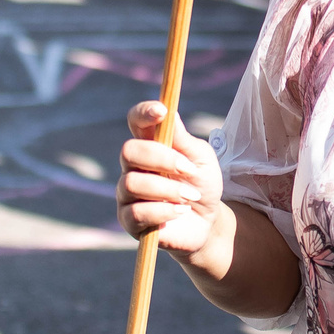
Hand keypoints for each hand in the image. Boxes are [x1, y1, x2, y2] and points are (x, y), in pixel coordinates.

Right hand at [116, 102, 228, 258]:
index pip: (135, 121)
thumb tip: (170, 111)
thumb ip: (184, 139)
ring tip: (190, 197)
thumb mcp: (201, 160)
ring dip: (167, 190)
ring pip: (132, 183)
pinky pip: (136, 212)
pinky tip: (180, 211)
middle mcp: (133, 167)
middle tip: (189, 170)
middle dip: (162, 159)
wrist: (207, 222)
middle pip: (129, 151)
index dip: (143, 113)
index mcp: (150, 145)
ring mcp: (127, 194)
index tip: (161, 111)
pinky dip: (164, 211)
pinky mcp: (128, 220)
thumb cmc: (202, 185)